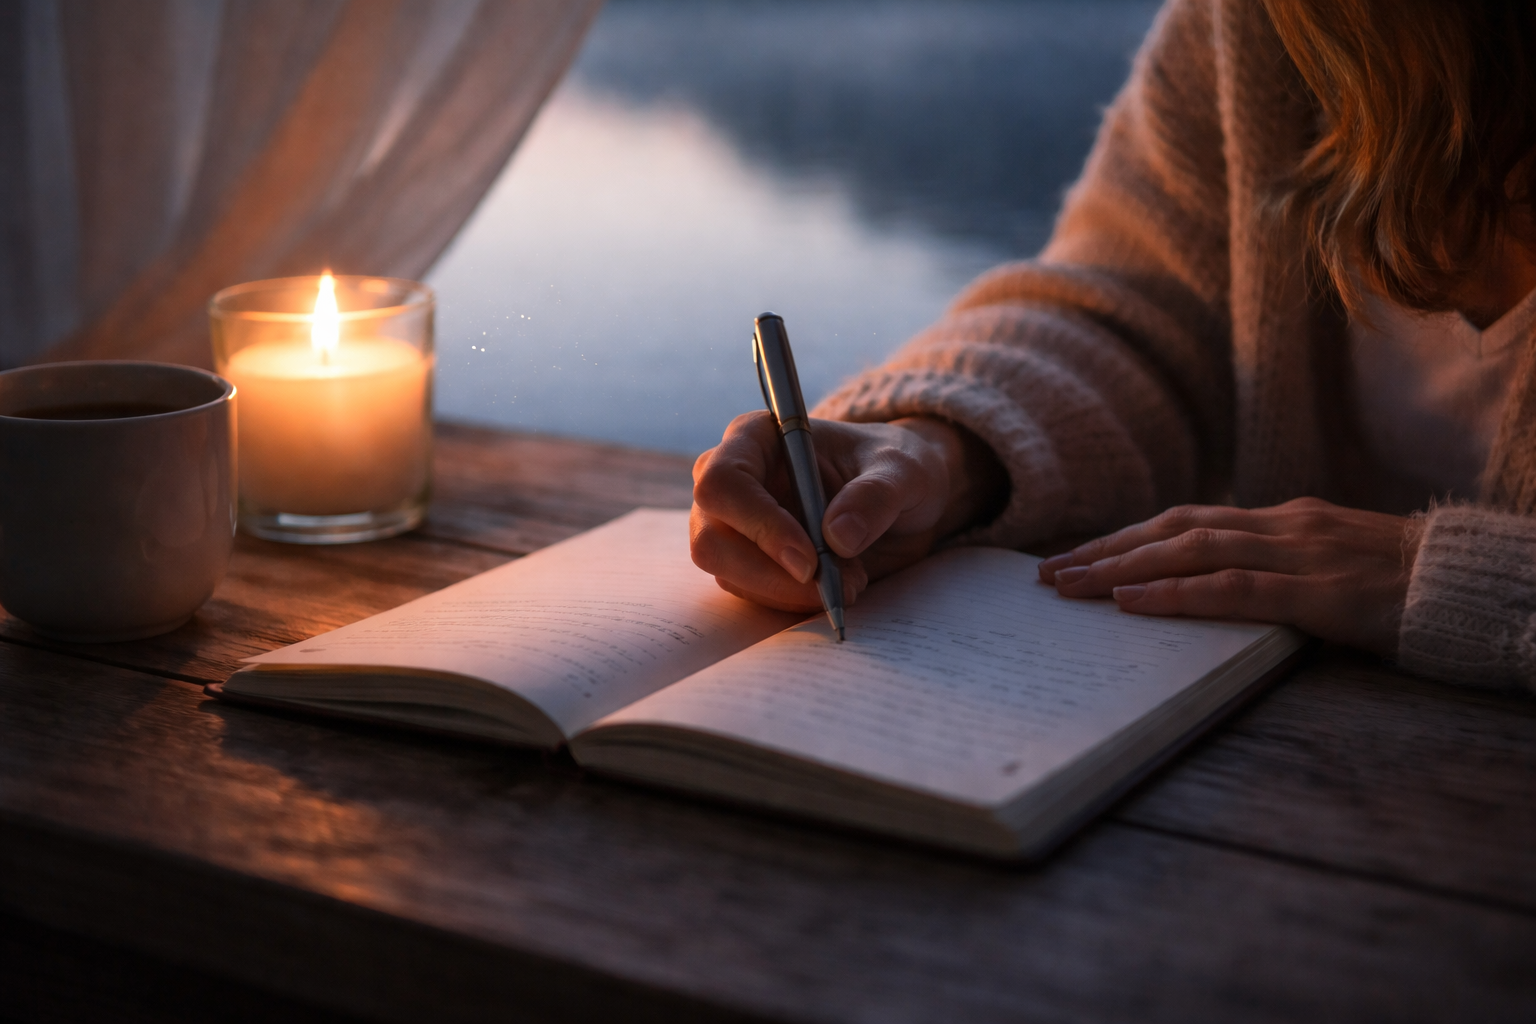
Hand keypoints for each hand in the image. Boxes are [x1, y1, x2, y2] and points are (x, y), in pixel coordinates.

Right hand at [691, 412, 1004, 611]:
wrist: (906, 501)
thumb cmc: (898, 469)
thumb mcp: (904, 472)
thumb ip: (876, 496)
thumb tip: (838, 537)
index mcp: (756, 439)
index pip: (723, 482)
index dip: (758, 525)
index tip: (809, 560)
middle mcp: (733, 482)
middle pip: (711, 539)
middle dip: (770, 574)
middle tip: (833, 586)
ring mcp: (735, 526)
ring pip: (729, 574)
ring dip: (789, 592)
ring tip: (852, 580)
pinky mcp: (749, 563)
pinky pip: (752, 594)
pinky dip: (794, 602)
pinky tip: (839, 586)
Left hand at [1037, 498, 1424, 656]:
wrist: (1474, 587)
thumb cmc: (1403, 586)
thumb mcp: (1329, 565)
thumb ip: (1275, 567)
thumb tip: (1211, 585)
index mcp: (1282, 519)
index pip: (1187, 521)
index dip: (1126, 536)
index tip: (1077, 556)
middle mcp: (1283, 525)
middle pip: (1174, 528)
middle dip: (1106, 549)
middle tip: (1047, 573)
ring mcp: (1302, 554)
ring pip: (1192, 550)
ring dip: (1122, 567)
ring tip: (1070, 587)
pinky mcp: (1321, 593)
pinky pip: (1235, 589)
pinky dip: (1177, 593)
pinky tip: (1132, 601)